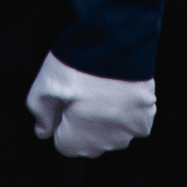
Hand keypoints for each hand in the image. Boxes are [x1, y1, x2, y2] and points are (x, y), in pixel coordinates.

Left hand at [25, 51, 154, 157]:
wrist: (114, 42)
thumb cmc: (76, 65)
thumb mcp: (44, 86)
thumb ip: (40, 114)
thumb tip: (43, 131)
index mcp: (77, 141)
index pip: (65, 144)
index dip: (62, 122)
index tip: (65, 102)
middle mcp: (105, 144)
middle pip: (90, 142)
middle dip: (85, 124)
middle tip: (84, 94)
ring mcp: (128, 132)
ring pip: (114, 133)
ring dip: (108, 119)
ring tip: (102, 90)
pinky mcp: (145, 116)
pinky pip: (134, 122)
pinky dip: (128, 111)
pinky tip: (120, 91)